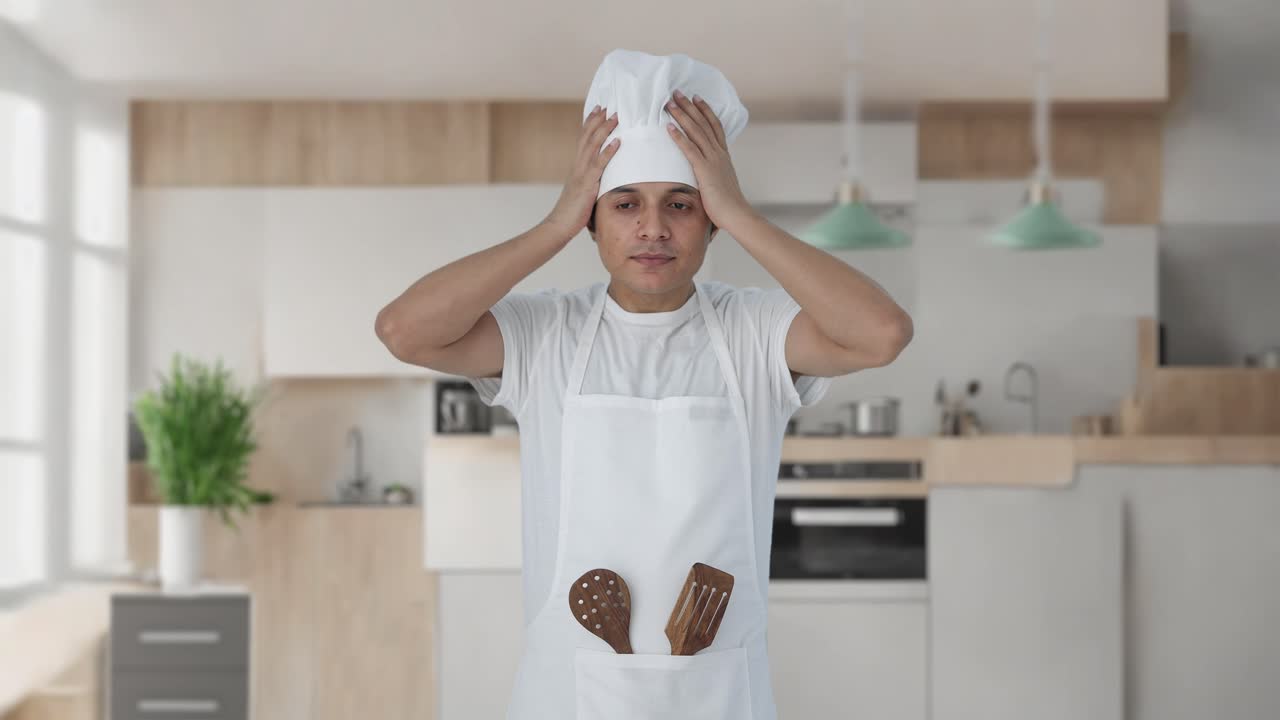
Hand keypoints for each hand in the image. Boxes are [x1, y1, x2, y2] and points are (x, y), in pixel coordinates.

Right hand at [542, 105, 620, 238]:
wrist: (558, 225)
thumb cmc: (571, 213)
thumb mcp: (582, 193)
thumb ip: (590, 182)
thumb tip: (601, 179)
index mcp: (576, 167)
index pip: (583, 139)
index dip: (590, 123)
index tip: (598, 109)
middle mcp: (577, 166)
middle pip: (587, 136)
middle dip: (598, 120)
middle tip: (608, 106)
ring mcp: (581, 173)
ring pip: (593, 145)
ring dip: (605, 129)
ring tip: (616, 117)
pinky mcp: (587, 184)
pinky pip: (600, 164)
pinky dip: (609, 151)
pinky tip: (618, 141)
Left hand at [664, 90, 754, 229]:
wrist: (737, 214)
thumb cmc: (729, 204)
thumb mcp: (721, 183)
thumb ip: (714, 174)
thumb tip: (707, 174)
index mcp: (724, 155)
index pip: (714, 126)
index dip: (705, 110)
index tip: (696, 98)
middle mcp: (719, 153)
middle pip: (703, 123)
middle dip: (689, 106)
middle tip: (677, 92)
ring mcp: (713, 160)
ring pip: (696, 132)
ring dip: (682, 116)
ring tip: (670, 103)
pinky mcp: (705, 170)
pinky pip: (690, 149)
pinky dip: (679, 136)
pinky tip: (669, 127)